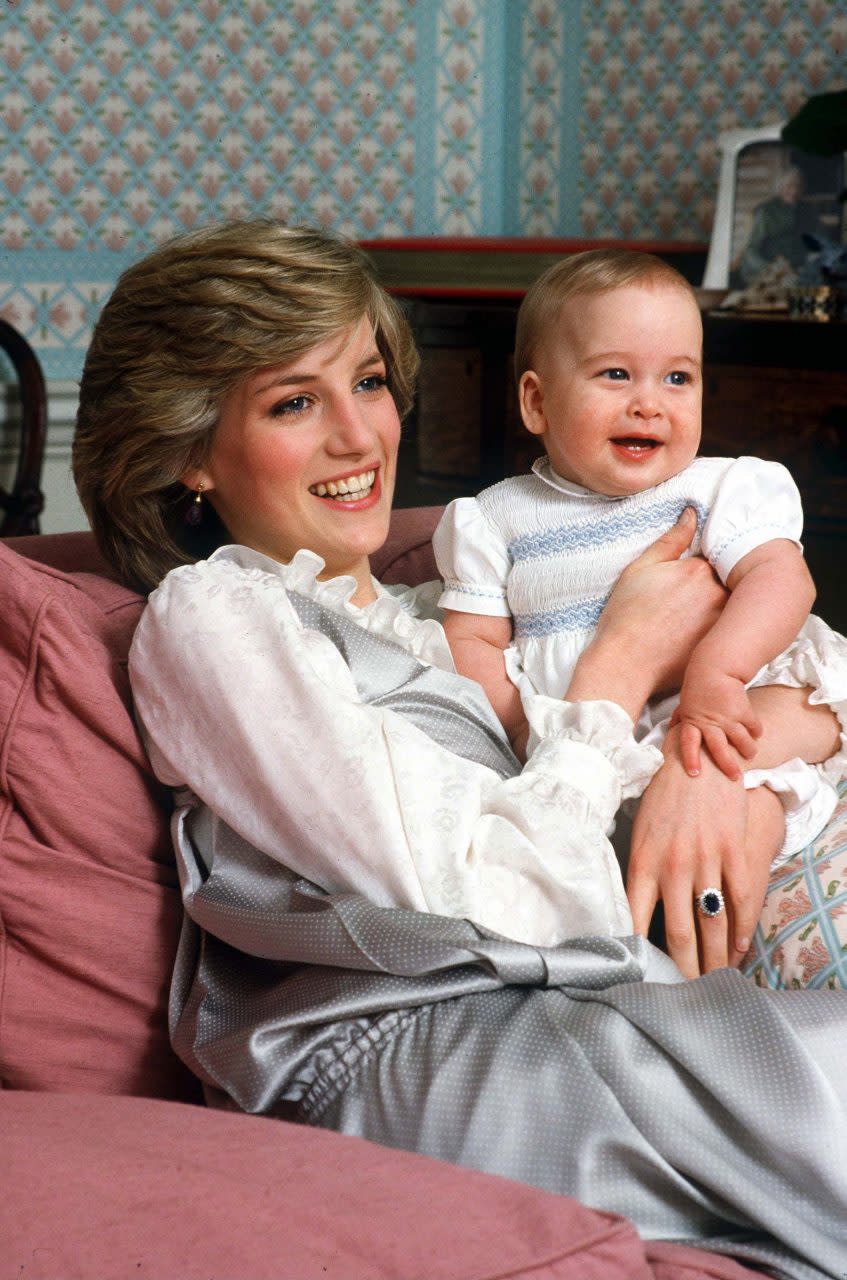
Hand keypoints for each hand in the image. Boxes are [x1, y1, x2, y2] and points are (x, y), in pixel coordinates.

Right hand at [580, 510, 727, 718]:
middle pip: (728, 580)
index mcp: (698, 570)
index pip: (716, 556)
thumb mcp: (639, 569)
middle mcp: (718, 593)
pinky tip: (697, 634)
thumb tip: (692, 515)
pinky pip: (731, 630)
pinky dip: (723, 628)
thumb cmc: (626, 617)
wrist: (625, 665)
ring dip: (721, 605)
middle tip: (690, 599)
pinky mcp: (724, 646)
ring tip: (692, 617)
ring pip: (732, 604)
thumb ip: (671, 540)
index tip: (689, 576)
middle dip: (716, 584)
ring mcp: (724, 622)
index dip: (703, 564)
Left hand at [628, 725, 760, 977]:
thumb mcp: (636, 828)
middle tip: (682, 995)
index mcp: (642, 860)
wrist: (696, 752)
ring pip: (711, 922)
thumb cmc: (660, 793)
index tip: (636, 977)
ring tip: (714, 983)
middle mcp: (673, 864)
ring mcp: (706, 858)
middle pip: (676, 932)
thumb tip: (621, 906)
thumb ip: (635, 868)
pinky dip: (741, 928)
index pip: (633, 917)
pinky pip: (740, 898)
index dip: (635, 951)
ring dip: (714, 958)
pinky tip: (739, 949)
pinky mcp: (732, 850)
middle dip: (681, 969)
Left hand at [675, 663, 762, 779]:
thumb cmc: (698, 686)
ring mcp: (728, 717)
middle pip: (718, 749)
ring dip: (748, 750)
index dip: (691, 758)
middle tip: (735, 777)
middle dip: (727, 765)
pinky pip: (753, 727)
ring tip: (750, 755)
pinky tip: (756, 733)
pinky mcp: (744, 710)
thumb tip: (671, 729)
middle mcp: (710, 722)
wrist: (716, 667)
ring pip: (741, 741)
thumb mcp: (685, 702)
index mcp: (693, 721)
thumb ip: (680, 717)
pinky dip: (756, 731)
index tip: (694, 773)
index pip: (688, 743)